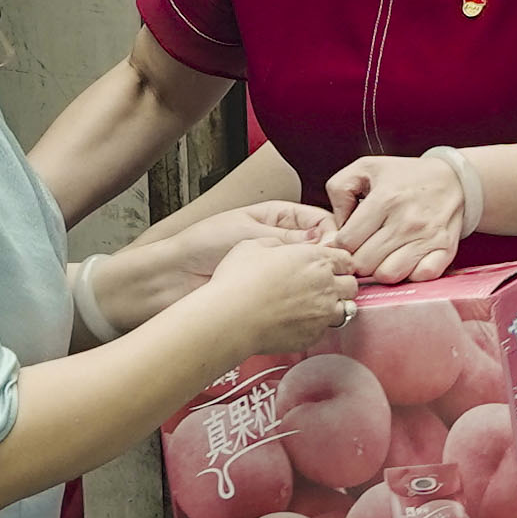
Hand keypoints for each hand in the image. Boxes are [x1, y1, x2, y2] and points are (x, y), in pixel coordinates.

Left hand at [136, 199, 338, 281]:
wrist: (176, 276)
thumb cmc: (205, 246)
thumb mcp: (249, 231)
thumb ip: (288, 236)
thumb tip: (327, 239)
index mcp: (279, 217)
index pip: (320, 221)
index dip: (333, 234)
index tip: (339, 249)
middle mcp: (283, 240)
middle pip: (322, 247)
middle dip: (333, 258)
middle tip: (341, 271)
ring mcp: (279, 266)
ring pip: (313, 271)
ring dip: (321, 278)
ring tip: (327, 286)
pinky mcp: (273, 290)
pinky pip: (299, 291)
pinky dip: (308, 296)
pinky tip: (310, 300)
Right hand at [196, 231, 360, 358]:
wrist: (231, 318)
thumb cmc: (239, 281)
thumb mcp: (254, 245)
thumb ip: (279, 243)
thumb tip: (283, 248)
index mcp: (316, 259)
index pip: (346, 258)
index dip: (337, 262)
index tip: (329, 266)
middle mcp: (326, 286)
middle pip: (351, 285)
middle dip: (340, 284)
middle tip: (323, 286)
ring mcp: (323, 315)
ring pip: (346, 310)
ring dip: (334, 307)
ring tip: (314, 307)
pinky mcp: (313, 337)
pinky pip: (324, 331)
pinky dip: (316, 327)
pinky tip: (298, 322)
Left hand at [325, 152, 470, 283]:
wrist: (454, 179)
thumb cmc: (405, 176)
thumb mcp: (365, 168)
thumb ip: (339, 191)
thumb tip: (335, 230)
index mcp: (385, 199)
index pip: (347, 242)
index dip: (340, 244)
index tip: (347, 240)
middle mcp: (407, 221)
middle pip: (364, 263)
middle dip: (358, 259)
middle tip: (363, 248)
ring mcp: (427, 238)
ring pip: (388, 275)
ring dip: (380, 269)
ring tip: (382, 255)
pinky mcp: (444, 251)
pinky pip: (418, 278)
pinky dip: (409, 274)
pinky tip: (404, 260)